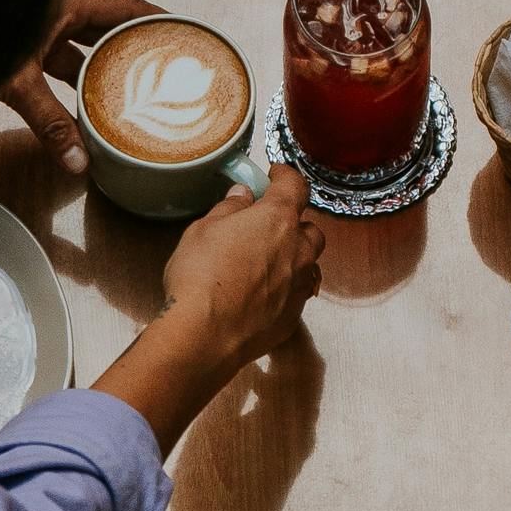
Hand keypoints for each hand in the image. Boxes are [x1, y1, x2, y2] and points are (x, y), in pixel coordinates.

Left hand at [0, 0, 161, 172]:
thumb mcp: (18, 81)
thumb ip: (50, 122)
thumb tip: (78, 162)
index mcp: (66, 2)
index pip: (125, 5)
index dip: (156, 17)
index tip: (182, 32)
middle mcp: (55, 10)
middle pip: (106, 29)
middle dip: (132, 50)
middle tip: (162, 70)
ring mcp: (36, 27)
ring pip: (79, 50)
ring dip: (100, 71)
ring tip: (130, 95)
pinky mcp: (20, 47)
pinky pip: (56, 63)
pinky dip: (71, 83)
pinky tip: (83, 106)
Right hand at [94, 169, 323, 455]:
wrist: (205, 335)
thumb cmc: (200, 277)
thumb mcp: (202, 230)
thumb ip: (228, 209)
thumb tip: (242, 197)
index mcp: (278, 219)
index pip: (295, 185)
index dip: (285, 176)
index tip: (275, 175)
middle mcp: (298, 250)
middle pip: (310, 228)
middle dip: (293, 223)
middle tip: (266, 225)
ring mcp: (299, 285)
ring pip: (308, 262)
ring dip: (293, 256)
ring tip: (265, 261)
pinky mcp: (293, 316)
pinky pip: (297, 293)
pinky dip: (285, 287)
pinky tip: (261, 293)